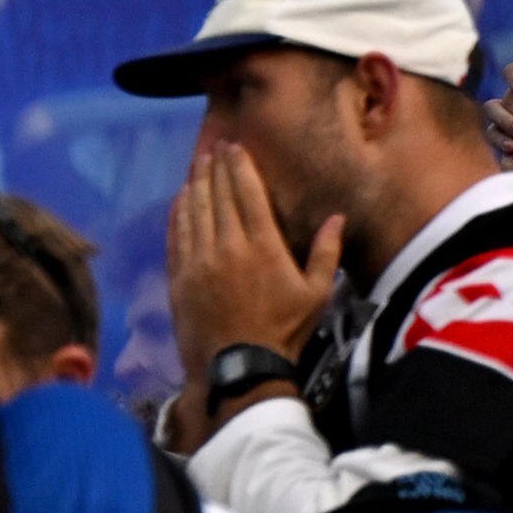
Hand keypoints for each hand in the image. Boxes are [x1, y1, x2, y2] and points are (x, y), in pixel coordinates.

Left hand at [165, 137, 337, 386]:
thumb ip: (325, 252)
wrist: (240, 365)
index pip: (247, 194)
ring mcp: (198, 260)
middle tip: (214, 148)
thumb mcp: (317, 293)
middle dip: (215, 168)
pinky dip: (177, 212)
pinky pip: (176, 234)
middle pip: (217, 196)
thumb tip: (336, 217)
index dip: (239, 167)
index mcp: (263, 246)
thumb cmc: (284, 330)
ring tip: (197, 165)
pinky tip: (180, 198)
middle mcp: (227, 246)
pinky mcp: (178, 275)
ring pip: (193, 211)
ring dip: (195, 184)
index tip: (234, 147)